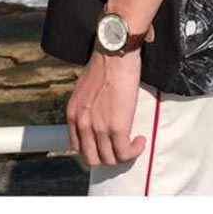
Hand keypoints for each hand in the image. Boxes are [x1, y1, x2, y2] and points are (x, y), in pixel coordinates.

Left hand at [66, 45, 146, 166]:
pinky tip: (140, 141)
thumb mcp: (84, 89)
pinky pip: (125, 153)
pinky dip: (134, 151)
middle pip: (92, 158)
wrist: (115, 54)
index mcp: (73, 114)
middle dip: (107, 157)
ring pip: (110, 159)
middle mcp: (82, 124)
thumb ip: (86, 106)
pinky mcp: (117, 128)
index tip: (105, 145)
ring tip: (132, 144)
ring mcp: (99, 128)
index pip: (78, 146)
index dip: (93, 149)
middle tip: (120, 148)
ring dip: (123, 155)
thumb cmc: (104, 64)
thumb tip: (97, 114)